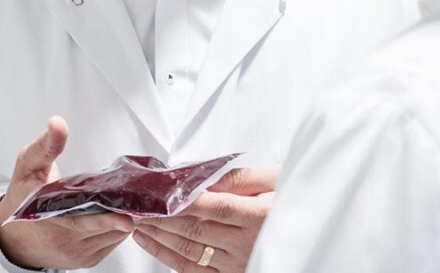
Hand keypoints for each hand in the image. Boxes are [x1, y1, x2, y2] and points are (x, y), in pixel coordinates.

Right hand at [0, 117, 134, 269]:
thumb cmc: (22, 198)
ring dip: (123, 218)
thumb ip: (46, 145)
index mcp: (48, 219)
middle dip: (123, 210)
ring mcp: (77, 254)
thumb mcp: (28, 166)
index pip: (81, 222)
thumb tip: (58, 124)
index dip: (106, 219)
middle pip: (104, 227)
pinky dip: (118, 228)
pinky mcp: (87, 260)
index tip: (126, 218)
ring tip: (128, 199)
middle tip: (136, 193)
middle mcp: (64, 241)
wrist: (14, 236)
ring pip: (113, 237)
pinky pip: (112, 244)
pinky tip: (117, 212)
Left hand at [132, 166, 277, 272]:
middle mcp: (248, 244)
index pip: (216, 207)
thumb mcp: (275, 181)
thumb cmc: (289, 200)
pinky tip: (151, 243)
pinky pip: (194, 270)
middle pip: (197, 230)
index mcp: (260, 216)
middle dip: (161, 218)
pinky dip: (168, 257)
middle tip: (136, 206)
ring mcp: (238, 264)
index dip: (185, 202)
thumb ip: (241, 177)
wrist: (302, 232)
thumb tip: (206, 176)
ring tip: (137, 221)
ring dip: (159, 236)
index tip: (159, 194)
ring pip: (190, 251)